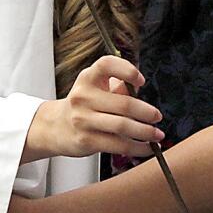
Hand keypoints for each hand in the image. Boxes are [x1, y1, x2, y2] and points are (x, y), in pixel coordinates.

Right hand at [23, 55, 163, 160]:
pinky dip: (137, 147)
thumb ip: (117, 87)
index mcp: (87, 78)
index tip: (141, 81)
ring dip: (146, 132)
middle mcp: (83, 96)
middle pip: (123, 104)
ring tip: (157, 134)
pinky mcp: (86, 140)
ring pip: (123, 126)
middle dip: (146, 112)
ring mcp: (83, 119)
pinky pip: (118, 145)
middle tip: (157, 116)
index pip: (106, 65)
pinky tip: (147, 147)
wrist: (56, 127)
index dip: (127, 70)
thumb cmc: (84, 105)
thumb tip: (137, 90)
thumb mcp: (96, 88)